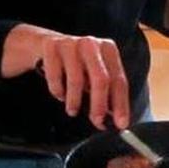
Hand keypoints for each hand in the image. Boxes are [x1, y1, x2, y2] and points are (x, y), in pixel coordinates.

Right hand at [2, 24, 129, 129]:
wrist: (47, 46)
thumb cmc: (76, 64)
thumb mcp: (94, 73)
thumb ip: (106, 93)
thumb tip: (114, 120)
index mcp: (108, 49)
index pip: (119, 80)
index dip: (121, 104)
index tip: (121, 124)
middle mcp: (92, 44)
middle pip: (101, 79)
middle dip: (99, 104)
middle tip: (97, 121)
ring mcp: (71, 44)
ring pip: (77, 80)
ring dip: (74, 101)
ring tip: (72, 110)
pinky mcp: (51, 47)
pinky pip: (55, 78)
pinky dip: (58, 91)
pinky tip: (60, 93)